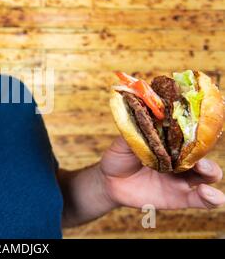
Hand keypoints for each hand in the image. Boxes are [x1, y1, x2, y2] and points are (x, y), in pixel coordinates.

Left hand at [98, 136, 224, 209]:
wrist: (109, 182)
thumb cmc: (118, 158)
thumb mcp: (123, 143)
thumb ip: (135, 133)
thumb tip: (144, 119)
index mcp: (169, 143)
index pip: (189, 135)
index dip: (196, 131)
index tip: (197, 127)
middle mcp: (179, 159)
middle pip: (202, 154)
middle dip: (203, 151)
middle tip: (196, 151)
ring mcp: (181, 179)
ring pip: (207, 175)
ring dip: (211, 171)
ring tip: (203, 169)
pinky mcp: (180, 198)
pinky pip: (201, 200)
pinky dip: (211, 198)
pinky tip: (209, 194)